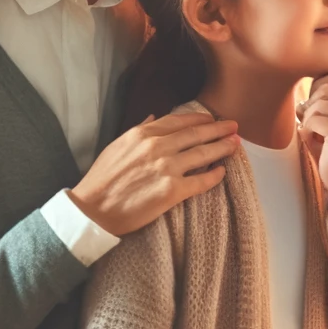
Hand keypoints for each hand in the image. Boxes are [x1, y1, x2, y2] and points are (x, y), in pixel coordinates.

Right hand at [69, 113, 239, 235]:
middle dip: (219, 129)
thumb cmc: (101, 179)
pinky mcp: (172, 191)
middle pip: (197, 134)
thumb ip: (139, 130)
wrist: (91, 210)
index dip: (201, 119)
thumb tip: (154, 118)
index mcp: (144, 133)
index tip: (213, 118)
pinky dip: (215, 176)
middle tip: (235, 127)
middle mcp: (158, 146)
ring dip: (222, 148)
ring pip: (203, 154)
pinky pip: (201, 181)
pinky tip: (222, 172)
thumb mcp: (117, 145)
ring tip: (236, 145)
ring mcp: (167, 168)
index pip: (180, 121)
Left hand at [298, 70, 327, 221]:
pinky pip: (312, 120)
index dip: (319, 86)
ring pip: (316, 103)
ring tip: (316, 135)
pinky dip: (307, 133)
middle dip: (312, 104)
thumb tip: (305, 85)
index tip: (318, 108)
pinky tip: (316, 143)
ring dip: (308, 120)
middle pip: (323, 85)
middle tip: (315, 124)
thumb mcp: (327, 119)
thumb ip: (320, 99)